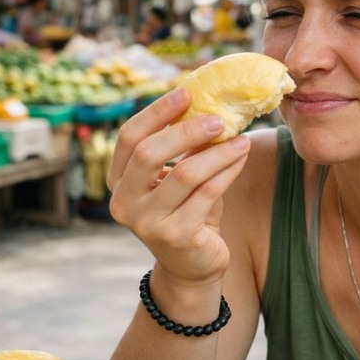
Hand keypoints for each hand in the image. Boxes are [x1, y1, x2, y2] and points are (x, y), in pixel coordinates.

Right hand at [106, 88, 250, 289]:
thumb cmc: (185, 213)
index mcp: (118, 183)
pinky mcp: (176, 236)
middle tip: (219, 119)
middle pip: (149, 153)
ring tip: (240, 139)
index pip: (129, 138)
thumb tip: (207, 105)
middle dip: (186, 131)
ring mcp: (148, 223)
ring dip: (216, 152)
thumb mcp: (175, 180)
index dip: (156, 112)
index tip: (186, 92)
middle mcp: (124, 204)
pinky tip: (241, 158)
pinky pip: (207, 193)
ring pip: (184, 174)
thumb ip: (181, 150)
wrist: (192, 267)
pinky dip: (227, 171)